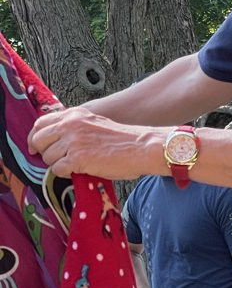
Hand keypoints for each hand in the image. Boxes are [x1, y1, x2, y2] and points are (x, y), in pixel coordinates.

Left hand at [27, 106, 163, 179]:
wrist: (140, 147)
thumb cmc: (121, 139)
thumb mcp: (93, 123)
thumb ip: (73, 127)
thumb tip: (52, 139)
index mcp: (74, 114)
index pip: (41, 123)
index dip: (36, 137)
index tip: (37, 147)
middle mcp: (70, 124)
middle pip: (38, 140)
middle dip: (44, 152)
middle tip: (57, 159)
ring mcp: (73, 141)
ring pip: (47, 158)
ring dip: (58, 164)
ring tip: (77, 163)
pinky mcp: (77, 158)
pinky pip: (57, 170)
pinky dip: (66, 173)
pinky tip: (81, 169)